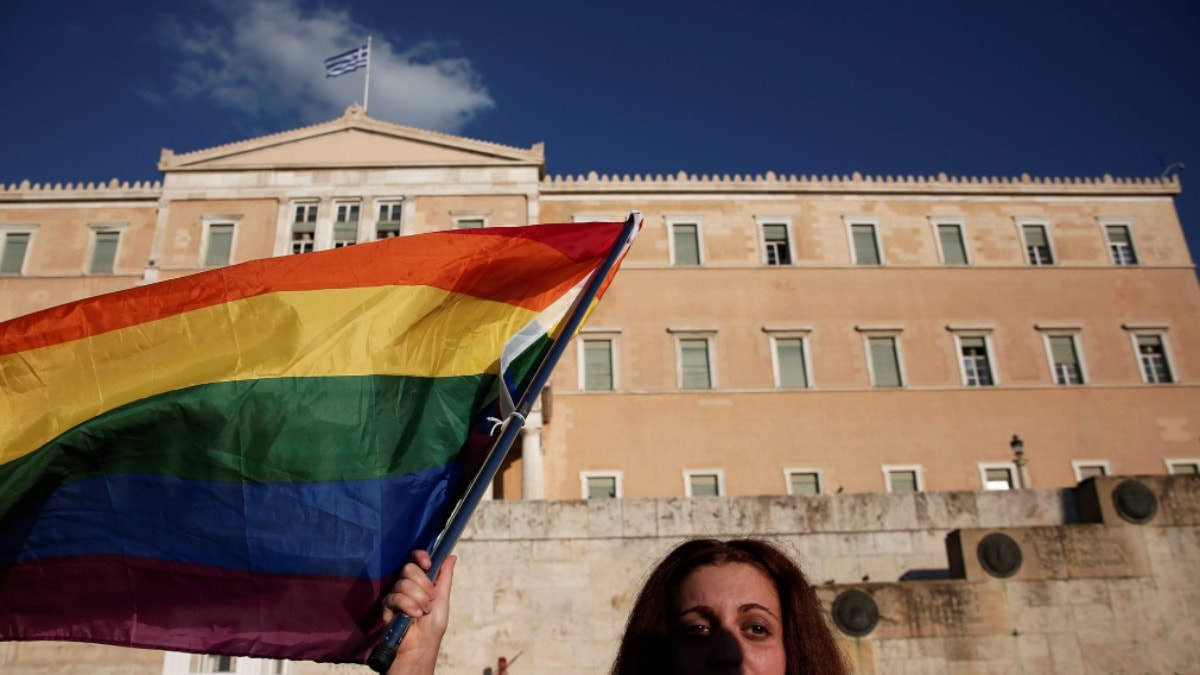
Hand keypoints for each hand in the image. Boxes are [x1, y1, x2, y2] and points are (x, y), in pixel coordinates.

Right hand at [382, 550, 456, 674]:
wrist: (420, 647)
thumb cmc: (432, 627)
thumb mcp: (442, 600)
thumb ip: (444, 577)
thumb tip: (451, 556)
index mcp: (421, 581)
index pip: (416, 560)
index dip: (420, 557)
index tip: (428, 565)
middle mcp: (407, 585)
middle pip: (409, 568)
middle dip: (423, 584)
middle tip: (430, 599)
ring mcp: (396, 595)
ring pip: (403, 583)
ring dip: (418, 599)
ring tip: (422, 612)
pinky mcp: (387, 606)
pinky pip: (395, 597)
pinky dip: (408, 606)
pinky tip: (413, 616)